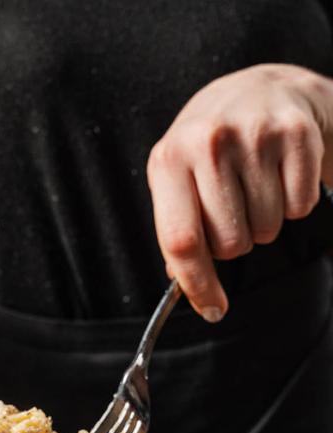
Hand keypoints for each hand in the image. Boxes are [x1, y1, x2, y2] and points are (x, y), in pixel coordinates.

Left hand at [147, 64, 332, 320]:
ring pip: (266, 229)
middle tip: (233, 214)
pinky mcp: (298, 132)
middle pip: (229, 243)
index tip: (212, 309)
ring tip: (254, 190)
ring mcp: (255, 134)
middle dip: (233, 243)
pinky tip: (280, 176)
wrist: (259, 87)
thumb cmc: (210, 146)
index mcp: (168, 160)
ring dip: (263, 223)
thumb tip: (185, 284)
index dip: (197, 284)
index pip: (181, 240)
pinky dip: (294, 203)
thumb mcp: (177, 178)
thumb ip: (177, 229)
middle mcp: (209, 143)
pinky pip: (300, 206)